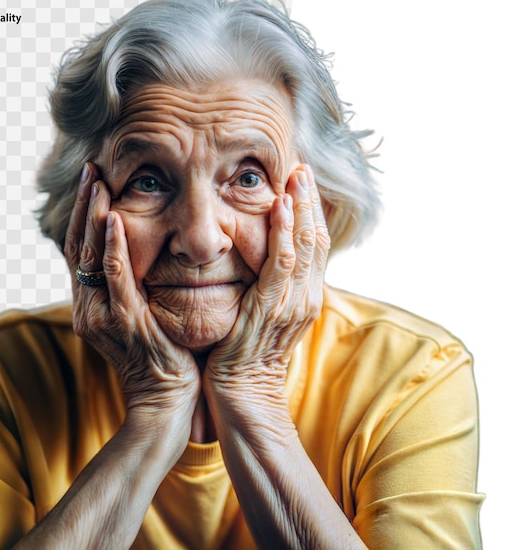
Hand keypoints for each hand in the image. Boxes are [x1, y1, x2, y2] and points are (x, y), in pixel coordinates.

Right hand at [64, 163, 199, 420]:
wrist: (166, 401)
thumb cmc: (161, 355)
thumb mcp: (142, 316)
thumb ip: (134, 287)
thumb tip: (144, 253)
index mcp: (92, 304)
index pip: (82, 250)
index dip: (84, 215)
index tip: (93, 181)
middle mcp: (88, 307)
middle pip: (79, 246)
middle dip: (84, 205)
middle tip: (91, 169)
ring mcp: (102, 316)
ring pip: (90, 257)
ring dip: (93, 216)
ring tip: (98, 181)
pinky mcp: (124, 322)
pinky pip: (114, 279)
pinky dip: (111, 248)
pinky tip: (112, 220)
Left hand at [204, 165, 329, 399]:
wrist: (243, 392)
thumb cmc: (246, 354)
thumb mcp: (264, 315)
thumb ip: (270, 287)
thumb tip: (263, 260)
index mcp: (306, 296)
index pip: (316, 247)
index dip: (311, 213)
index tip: (302, 184)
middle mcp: (307, 296)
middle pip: (317, 239)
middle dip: (310, 202)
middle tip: (303, 169)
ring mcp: (294, 302)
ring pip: (306, 245)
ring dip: (301, 208)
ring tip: (296, 176)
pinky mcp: (273, 307)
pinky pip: (283, 263)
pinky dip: (286, 232)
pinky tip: (281, 207)